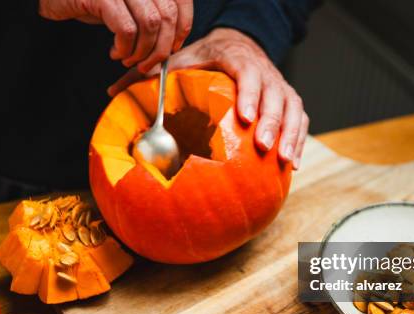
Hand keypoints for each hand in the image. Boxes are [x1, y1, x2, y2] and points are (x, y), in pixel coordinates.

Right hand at [38, 0, 192, 69]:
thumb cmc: (91, 2)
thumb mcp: (127, 5)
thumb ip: (151, 15)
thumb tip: (173, 42)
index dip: (183, 26)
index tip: (173, 46)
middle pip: (167, 15)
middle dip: (161, 47)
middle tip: (148, 63)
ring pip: (149, 24)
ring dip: (142, 51)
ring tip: (129, 59)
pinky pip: (127, 29)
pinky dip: (125, 48)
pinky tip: (116, 52)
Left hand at [109, 28, 308, 168]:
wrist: (239, 47)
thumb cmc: (207, 59)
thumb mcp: (181, 61)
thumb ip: (151, 76)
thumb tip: (112, 93)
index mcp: (238, 59)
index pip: (250, 73)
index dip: (252, 94)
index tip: (246, 117)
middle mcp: (265, 72)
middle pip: (276, 95)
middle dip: (273, 122)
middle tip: (263, 147)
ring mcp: (280, 87)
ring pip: (293, 110)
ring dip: (291, 135)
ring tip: (285, 161)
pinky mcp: (289, 103)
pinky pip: (301, 121)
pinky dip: (300, 141)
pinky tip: (292, 166)